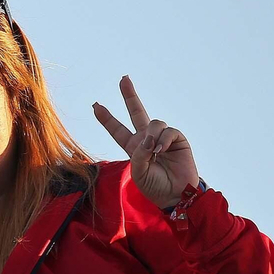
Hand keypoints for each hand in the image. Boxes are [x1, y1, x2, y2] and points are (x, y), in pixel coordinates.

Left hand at [92, 76, 198, 209]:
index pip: (117, 130)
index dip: (107, 119)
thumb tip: (149, 137)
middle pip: (136, 112)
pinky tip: (162, 150)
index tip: (96, 106)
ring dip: (153, 135)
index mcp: (133, 147)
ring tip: (155, 151)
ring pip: (154, 122)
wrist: (176, 194)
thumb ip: (139, 153)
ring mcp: (162, 137)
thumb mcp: (138, 172)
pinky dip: (164, 139)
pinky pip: (169, 130)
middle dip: (130, 95)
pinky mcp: (177, 139)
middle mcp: (147, 139)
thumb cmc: (155, 186)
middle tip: (124, 79)